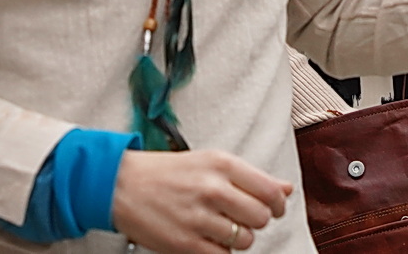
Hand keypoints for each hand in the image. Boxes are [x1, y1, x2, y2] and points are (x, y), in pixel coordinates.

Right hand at [112, 149, 290, 251]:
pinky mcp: (185, 243)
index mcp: (222, 164)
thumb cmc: (167, 173)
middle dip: (255, 221)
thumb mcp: (211, 162)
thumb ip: (250, 176)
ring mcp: (199, 217)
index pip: (270, 190)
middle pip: (260, 217)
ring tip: (219, 227)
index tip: (272, 208)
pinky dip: (220, 252)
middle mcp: (213, 188)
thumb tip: (285, 189)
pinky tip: (207, 239)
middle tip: (240, 218)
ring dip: (237, 238)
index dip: (276, 204)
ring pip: (245, 240)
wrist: (122, 185)